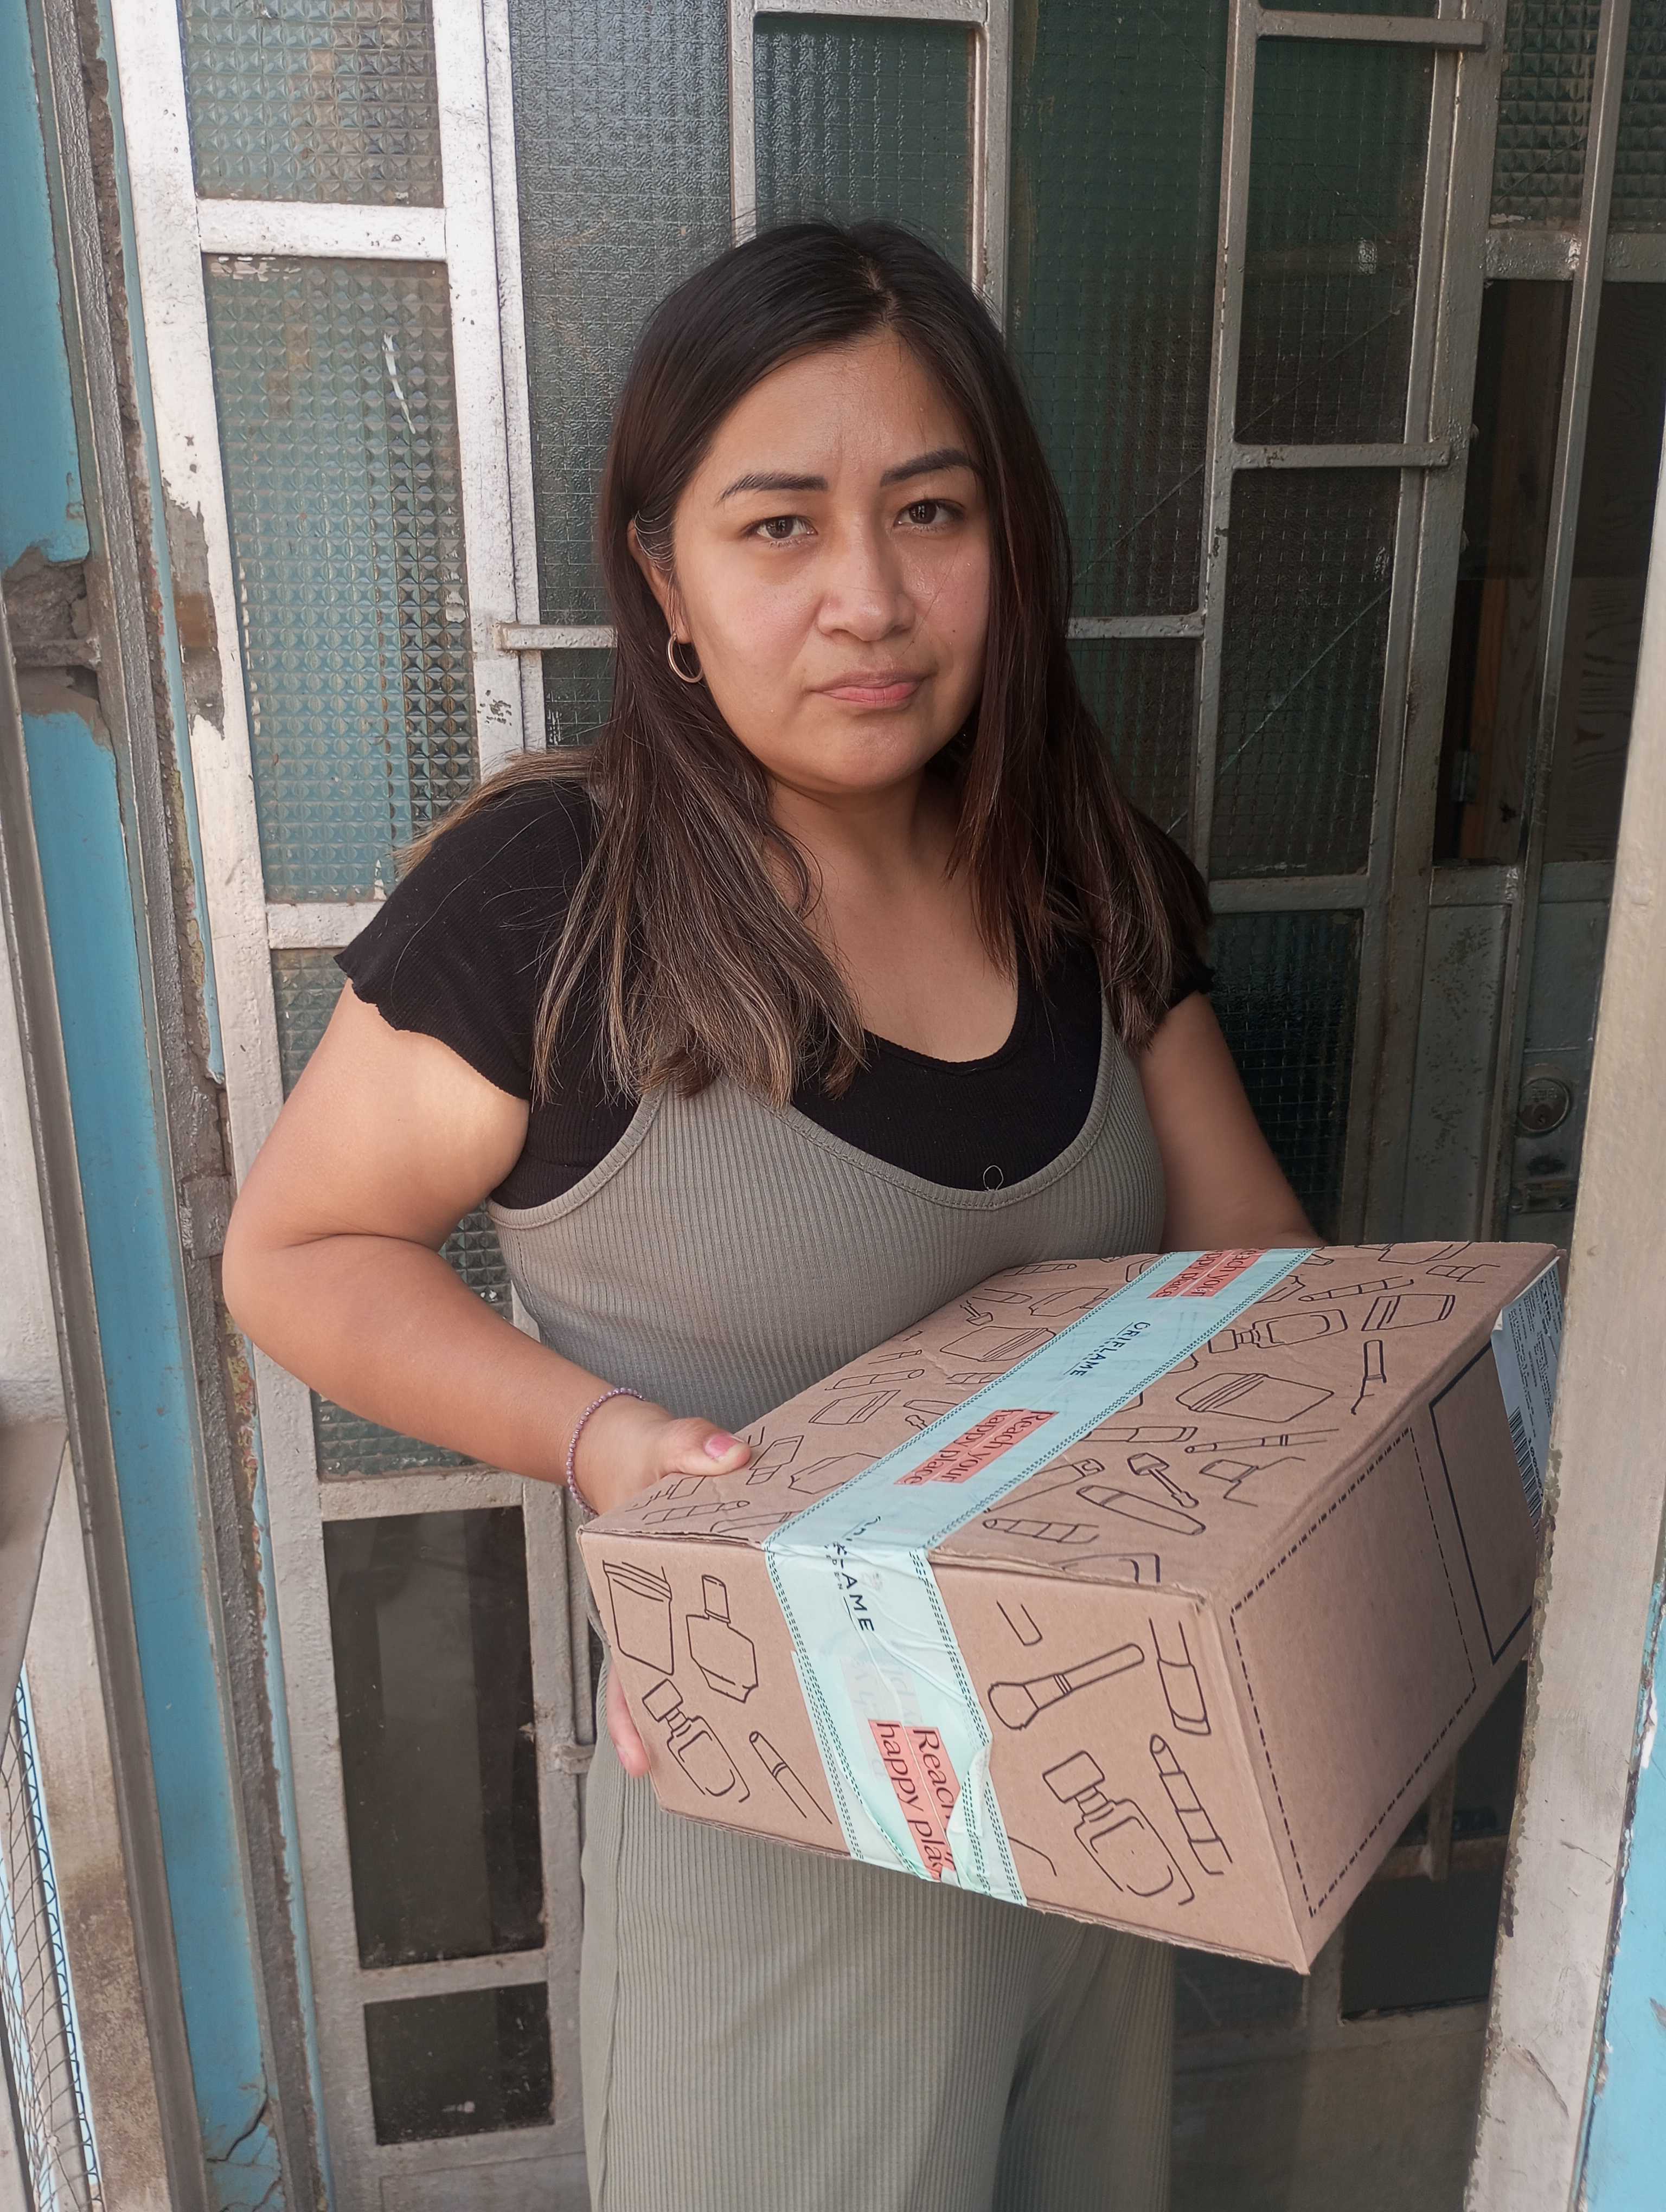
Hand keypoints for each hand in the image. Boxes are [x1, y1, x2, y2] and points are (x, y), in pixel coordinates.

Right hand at [575, 1394, 750, 1773]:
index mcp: (633, 1586)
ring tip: (763, 1742)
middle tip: (718, 1772)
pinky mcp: (721, 1581)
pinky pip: (734, 1623)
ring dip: (725, 1698)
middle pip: (665, 1679)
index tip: (640, 1757)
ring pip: (700, 1662)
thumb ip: (689, 1445)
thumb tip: (728, 1454)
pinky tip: (794, 1663)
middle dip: (683, 1727)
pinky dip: (757, 1642)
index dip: (630, 1713)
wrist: (634, 1443)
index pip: (626, 1661)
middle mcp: (659, 1604)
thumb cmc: (639, 1455)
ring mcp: (690, 1598)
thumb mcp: (660, 1444)